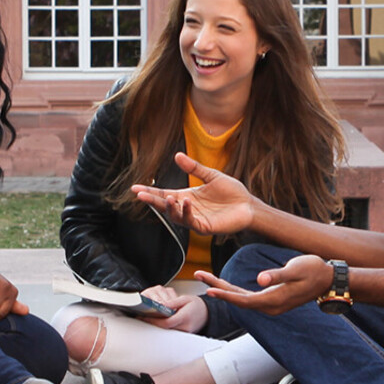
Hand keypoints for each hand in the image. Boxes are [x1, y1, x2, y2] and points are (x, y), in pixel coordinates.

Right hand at [131, 152, 257, 235]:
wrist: (248, 205)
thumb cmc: (232, 192)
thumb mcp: (211, 176)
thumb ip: (194, 168)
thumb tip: (176, 155)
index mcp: (187, 196)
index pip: (164, 194)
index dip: (150, 192)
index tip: (135, 188)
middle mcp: (188, 209)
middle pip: (165, 206)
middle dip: (152, 201)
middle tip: (140, 194)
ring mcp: (195, 219)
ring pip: (175, 216)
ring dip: (170, 207)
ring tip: (167, 197)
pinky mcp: (204, 227)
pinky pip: (191, 221)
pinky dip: (186, 212)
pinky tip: (186, 201)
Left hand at [142, 292, 207, 333]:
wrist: (207, 313)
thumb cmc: (197, 305)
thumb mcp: (185, 298)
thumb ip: (173, 302)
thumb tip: (161, 304)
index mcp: (185, 317)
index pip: (166, 322)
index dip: (154, 320)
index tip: (145, 316)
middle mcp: (185, 328)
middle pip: (164, 329)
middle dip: (153, 323)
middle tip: (143, 317)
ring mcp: (184, 333)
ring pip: (167, 332)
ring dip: (157, 326)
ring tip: (149, 319)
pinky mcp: (183, 335)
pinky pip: (171, 333)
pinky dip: (163, 328)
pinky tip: (158, 322)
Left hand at [197, 254, 332, 315]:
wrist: (328, 279)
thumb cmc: (313, 270)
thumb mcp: (296, 269)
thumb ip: (277, 275)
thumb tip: (260, 280)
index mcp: (274, 300)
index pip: (243, 300)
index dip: (225, 295)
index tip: (208, 289)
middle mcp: (270, 306)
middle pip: (238, 299)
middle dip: (217, 287)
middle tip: (198, 275)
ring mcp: (271, 304)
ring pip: (241, 298)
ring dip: (223, 288)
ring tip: (205, 278)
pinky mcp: (272, 299)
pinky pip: (248, 297)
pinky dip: (234, 290)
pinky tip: (225, 285)